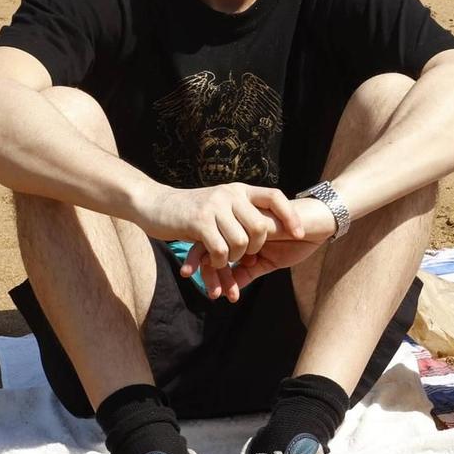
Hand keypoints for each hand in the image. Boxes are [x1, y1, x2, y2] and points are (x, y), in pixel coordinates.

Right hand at [135, 182, 301, 273]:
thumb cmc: (189, 212)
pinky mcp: (198, 222)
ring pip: (241, 242)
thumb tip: (269, 229)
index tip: (299, 234)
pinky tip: (212, 262)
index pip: (274, 196)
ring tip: (225, 261)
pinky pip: (221, 250)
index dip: (290, 215)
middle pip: (260, 227)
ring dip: (234, 259)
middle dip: (255, 248)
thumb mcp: (219, 205)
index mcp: (239, 190)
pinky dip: (220, 262)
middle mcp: (230, 194)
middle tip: (244, 257)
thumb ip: (240, 213)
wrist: (154, 205)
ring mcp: (214, 206)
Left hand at [199, 195, 332, 300]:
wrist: (320, 223)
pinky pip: (240, 240)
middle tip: (209, 291)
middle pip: (209, 242)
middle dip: (207, 270)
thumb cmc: (297, 239)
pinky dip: (234, 264)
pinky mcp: (259, 218)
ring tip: (221, 292)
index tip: (207, 288)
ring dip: (219, 271)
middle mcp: (238, 222)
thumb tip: (229, 291)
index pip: (211, 245)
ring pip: (221, 242)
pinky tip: (236, 280)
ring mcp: (246, 218)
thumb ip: (247, 272)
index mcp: (238, 229)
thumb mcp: (269, 262)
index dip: (206, 267)